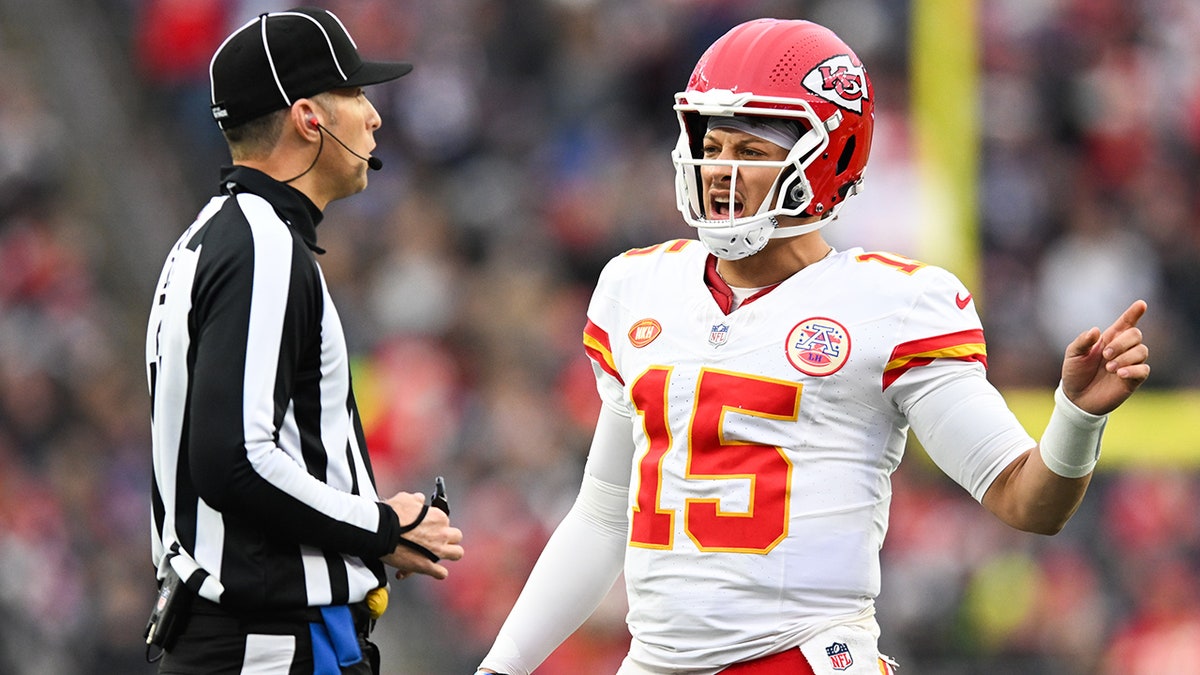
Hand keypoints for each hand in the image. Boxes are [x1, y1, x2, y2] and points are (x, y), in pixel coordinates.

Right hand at [380, 491, 463, 579]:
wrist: (381, 530)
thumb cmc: (391, 514)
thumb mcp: (405, 499)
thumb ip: (416, 500)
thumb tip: (419, 499)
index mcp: (438, 517)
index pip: (445, 521)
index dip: (436, 526)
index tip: (427, 528)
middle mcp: (441, 534)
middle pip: (456, 536)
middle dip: (448, 538)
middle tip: (437, 541)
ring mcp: (436, 551)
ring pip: (457, 553)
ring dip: (449, 554)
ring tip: (438, 555)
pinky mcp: (427, 566)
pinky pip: (441, 573)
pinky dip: (437, 572)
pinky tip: (432, 571)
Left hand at [1060, 299, 1149, 414]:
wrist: (1076, 398)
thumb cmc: (1075, 373)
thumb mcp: (1072, 355)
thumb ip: (1082, 341)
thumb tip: (1096, 331)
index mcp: (1108, 339)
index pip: (1126, 323)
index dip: (1134, 313)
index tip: (1141, 304)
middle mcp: (1122, 349)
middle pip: (1136, 335)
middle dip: (1122, 342)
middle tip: (1105, 355)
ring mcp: (1129, 364)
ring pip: (1142, 351)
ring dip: (1126, 357)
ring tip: (1109, 368)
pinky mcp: (1133, 379)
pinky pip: (1144, 370)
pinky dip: (1133, 370)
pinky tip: (1120, 374)